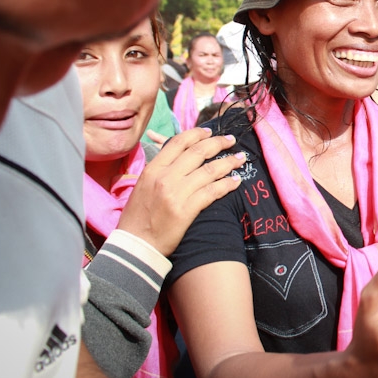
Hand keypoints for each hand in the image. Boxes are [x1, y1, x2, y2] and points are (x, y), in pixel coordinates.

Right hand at [117, 127, 245, 256]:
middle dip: (218, 143)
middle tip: (231, 140)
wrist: (136, 245)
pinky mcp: (187, 210)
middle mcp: (165, 177)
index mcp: (153, 169)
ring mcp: (177, 193)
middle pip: (198, 152)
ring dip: (229, 162)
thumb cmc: (138, 217)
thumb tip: (177, 155)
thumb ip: (159, 169)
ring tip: (241, 159)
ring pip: (209, 170)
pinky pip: (213, 192)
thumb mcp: (143, 185)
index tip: (210, 132)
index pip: (178, 142)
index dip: (197, 134)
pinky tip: (236, 181)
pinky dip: (227, 184)